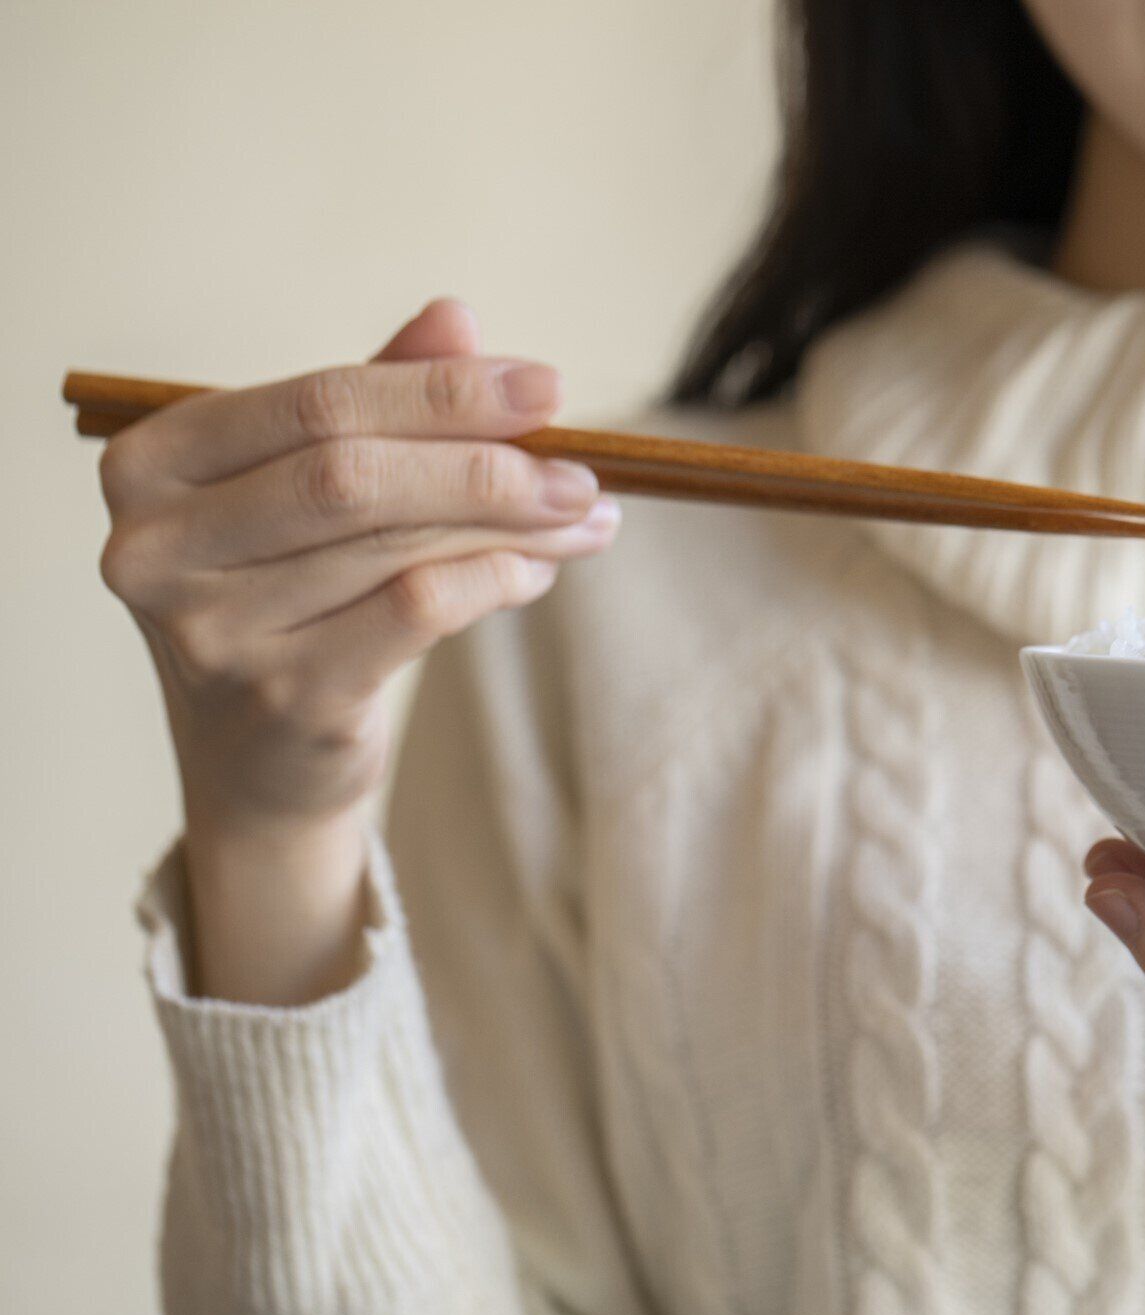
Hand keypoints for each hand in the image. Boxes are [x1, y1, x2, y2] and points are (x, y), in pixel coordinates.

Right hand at [98, 300, 619, 1002]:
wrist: (258, 759)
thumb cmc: (289, 593)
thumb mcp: (311, 487)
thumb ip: (376, 399)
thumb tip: (459, 318)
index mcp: (152, 465)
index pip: (316, 402)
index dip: (441, 391)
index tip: (547, 388)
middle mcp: (158, 547)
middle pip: (353, 473)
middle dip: (488, 461)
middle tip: (582, 466)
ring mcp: (214, 632)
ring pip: (398, 543)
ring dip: (515, 522)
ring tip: (585, 514)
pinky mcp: (286, 699)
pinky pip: (419, 611)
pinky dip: (497, 579)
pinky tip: (537, 569)